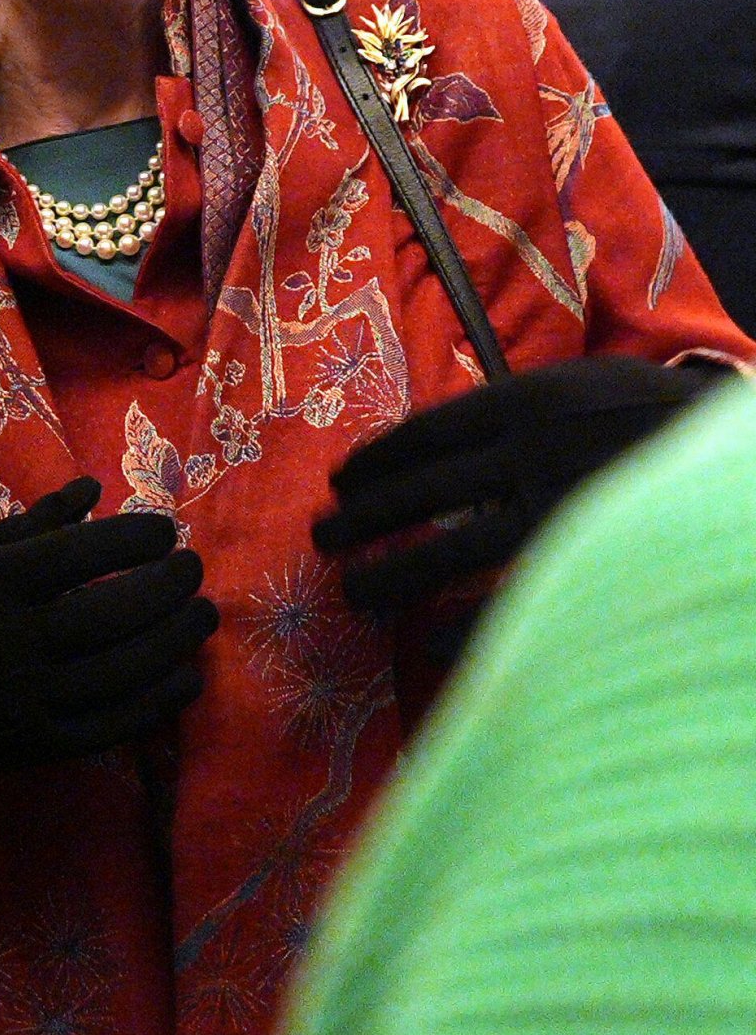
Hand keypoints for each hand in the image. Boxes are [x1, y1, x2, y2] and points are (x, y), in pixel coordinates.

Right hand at [0, 478, 216, 883]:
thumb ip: (21, 528)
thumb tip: (91, 491)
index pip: (80, 555)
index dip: (135, 538)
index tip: (165, 529)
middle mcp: (7, 645)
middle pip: (115, 613)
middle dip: (168, 586)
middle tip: (191, 568)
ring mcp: (24, 703)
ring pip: (126, 670)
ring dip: (176, 639)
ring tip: (201, 613)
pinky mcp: (35, 748)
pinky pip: (115, 725)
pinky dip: (159, 700)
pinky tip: (185, 675)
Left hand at [314, 356, 726, 613]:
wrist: (729, 455)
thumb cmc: (649, 419)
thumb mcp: (581, 387)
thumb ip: (517, 410)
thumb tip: (442, 440)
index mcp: (526, 399)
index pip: (427, 431)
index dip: (377, 460)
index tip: (341, 481)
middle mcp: (531, 450)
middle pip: (419, 491)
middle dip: (361, 518)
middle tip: (320, 538)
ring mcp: (555, 510)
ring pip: (446, 552)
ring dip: (389, 576)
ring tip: (351, 593)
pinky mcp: (579, 564)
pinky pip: (503, 604)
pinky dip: (460, 631)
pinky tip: (424, 646)